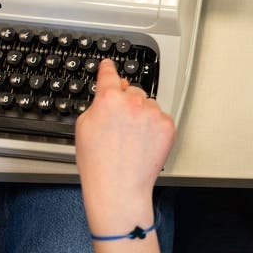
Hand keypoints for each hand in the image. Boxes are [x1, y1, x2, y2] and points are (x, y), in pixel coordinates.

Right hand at [75, 59, 175, 234]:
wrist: (119, 187)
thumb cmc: (98, 163)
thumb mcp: (84, 126)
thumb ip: (97, 104)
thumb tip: (108, 95)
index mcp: (109, 99)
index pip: (109, 74)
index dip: (108, 69)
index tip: (109, 65)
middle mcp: (133, 101)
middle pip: (132, 91)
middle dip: (127, 103)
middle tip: (120, 126)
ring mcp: (153, 113)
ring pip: (148, 105)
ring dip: (142, 115)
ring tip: (132, 139)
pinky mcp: (168, 125)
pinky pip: (161, 118)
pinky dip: (154, 127)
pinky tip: (143, 143)